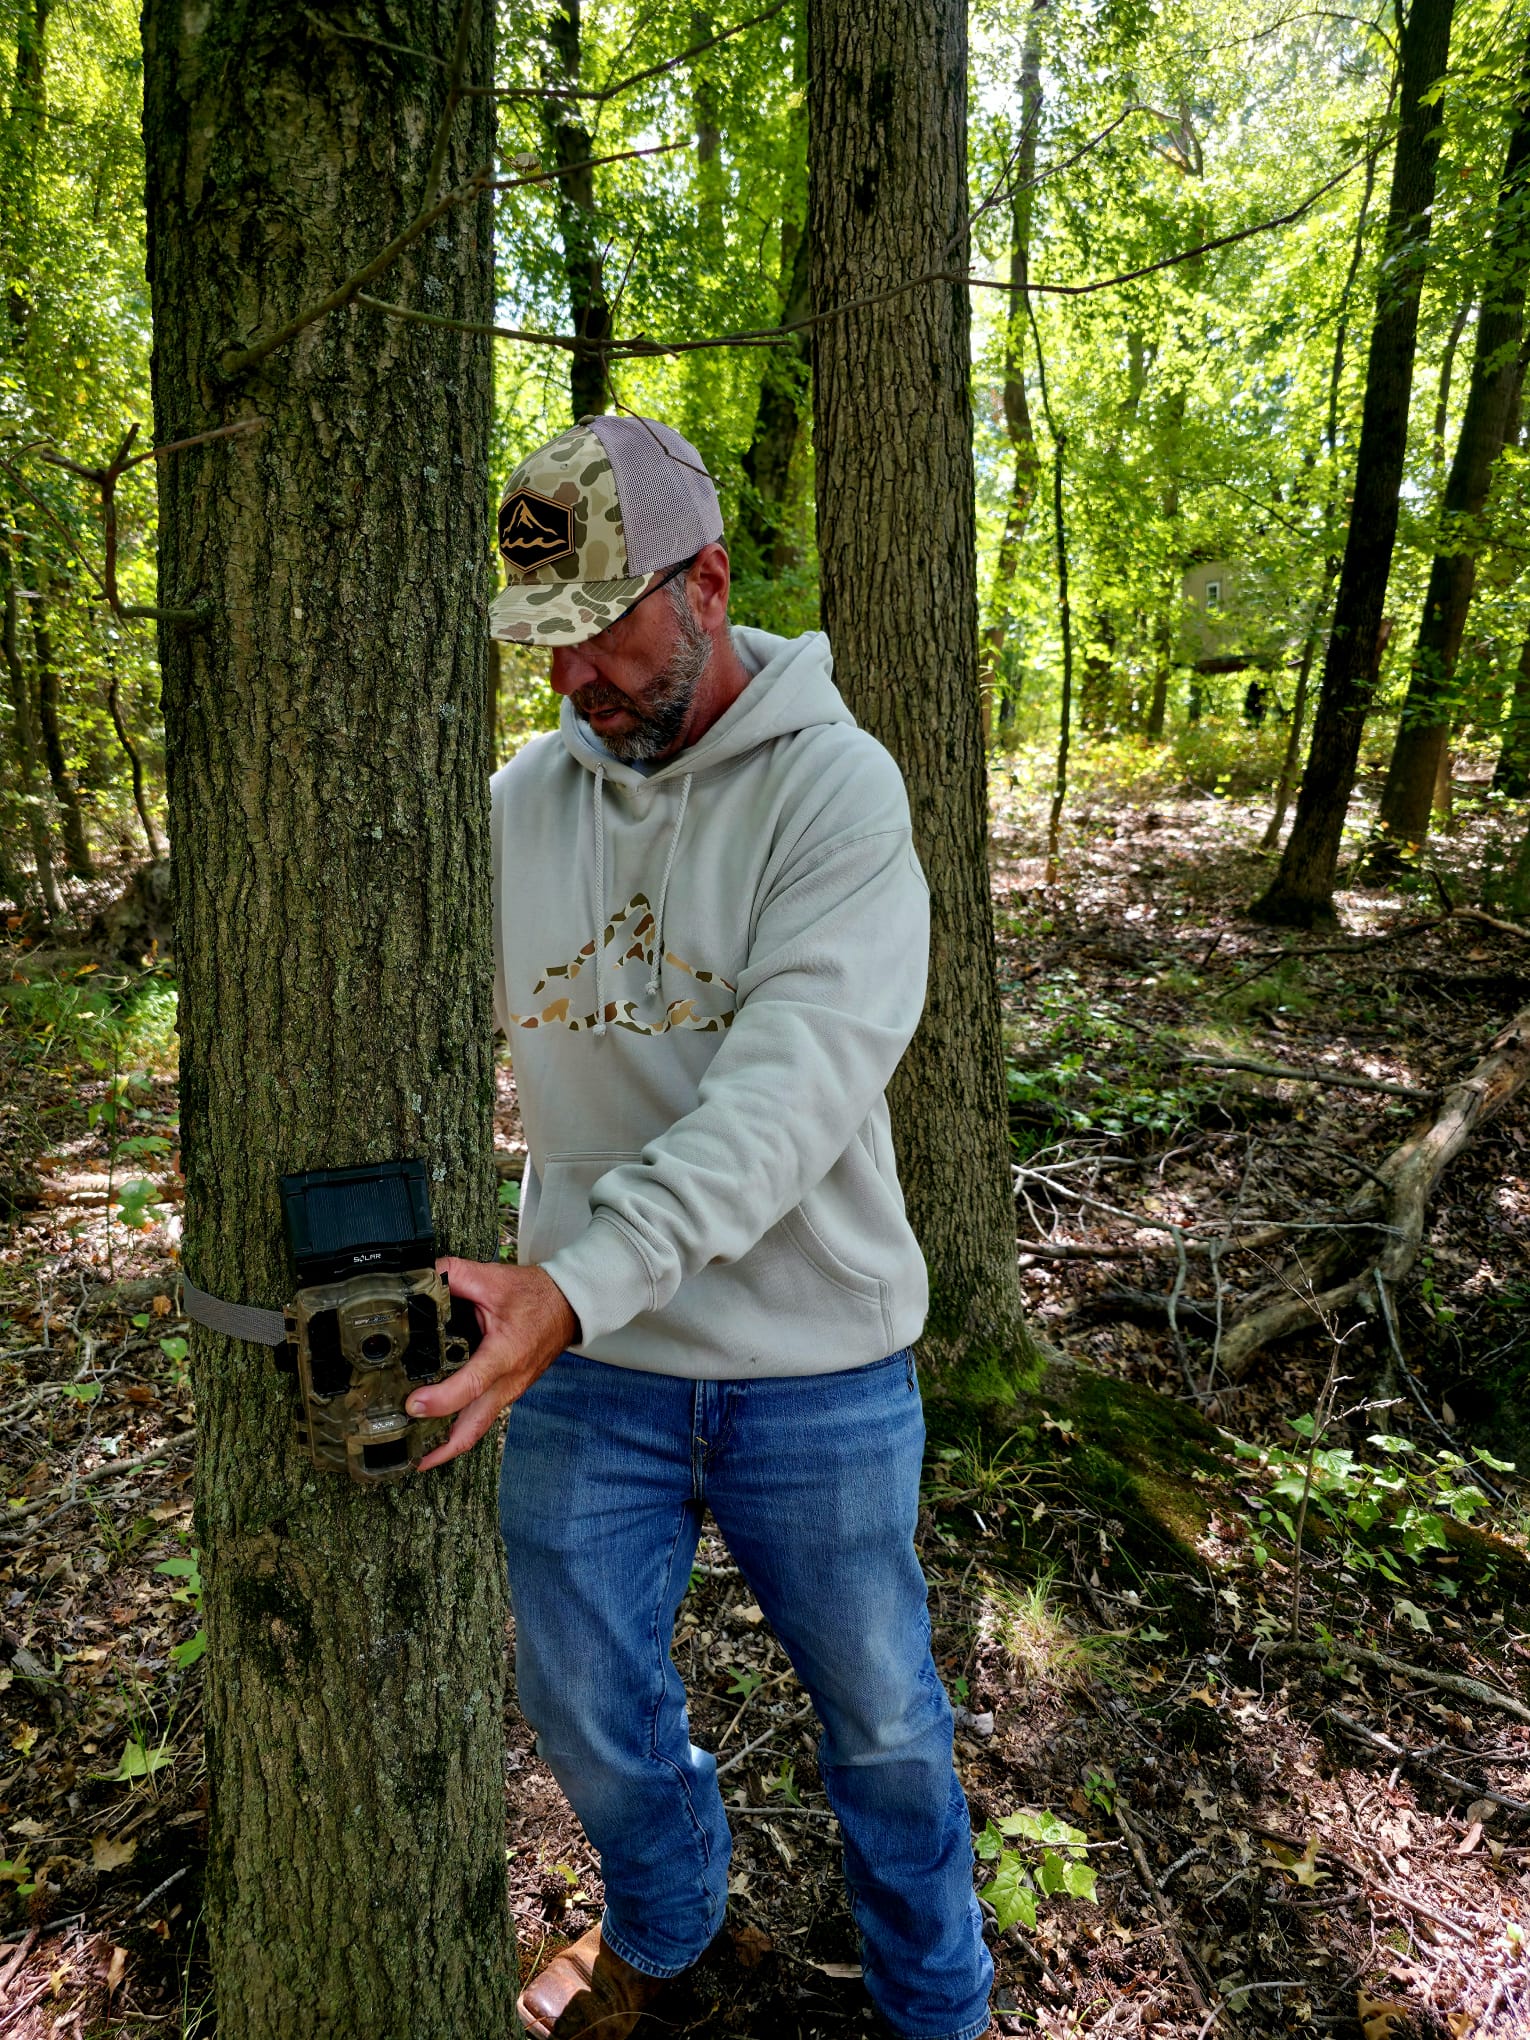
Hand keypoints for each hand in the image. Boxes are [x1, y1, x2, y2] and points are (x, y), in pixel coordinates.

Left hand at [409, 1259, 578, 1470]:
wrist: (568, 1305)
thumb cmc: (535, 1295)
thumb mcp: (492, 1278)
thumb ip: (452, 1275)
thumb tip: (418, 1278)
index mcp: (505, 1353)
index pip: (471, 1385)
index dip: (441, 1400)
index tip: (413, 1405)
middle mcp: (509, 1381)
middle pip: (474, 1428)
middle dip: (441, 1450)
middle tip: (410, 1458)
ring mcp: (510, 1391)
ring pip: (477, 1428)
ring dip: (448, 1444)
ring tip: (416, 1452)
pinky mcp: (508, 1392)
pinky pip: (482, 1417)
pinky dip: (459, 1428)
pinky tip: (437, 1429)